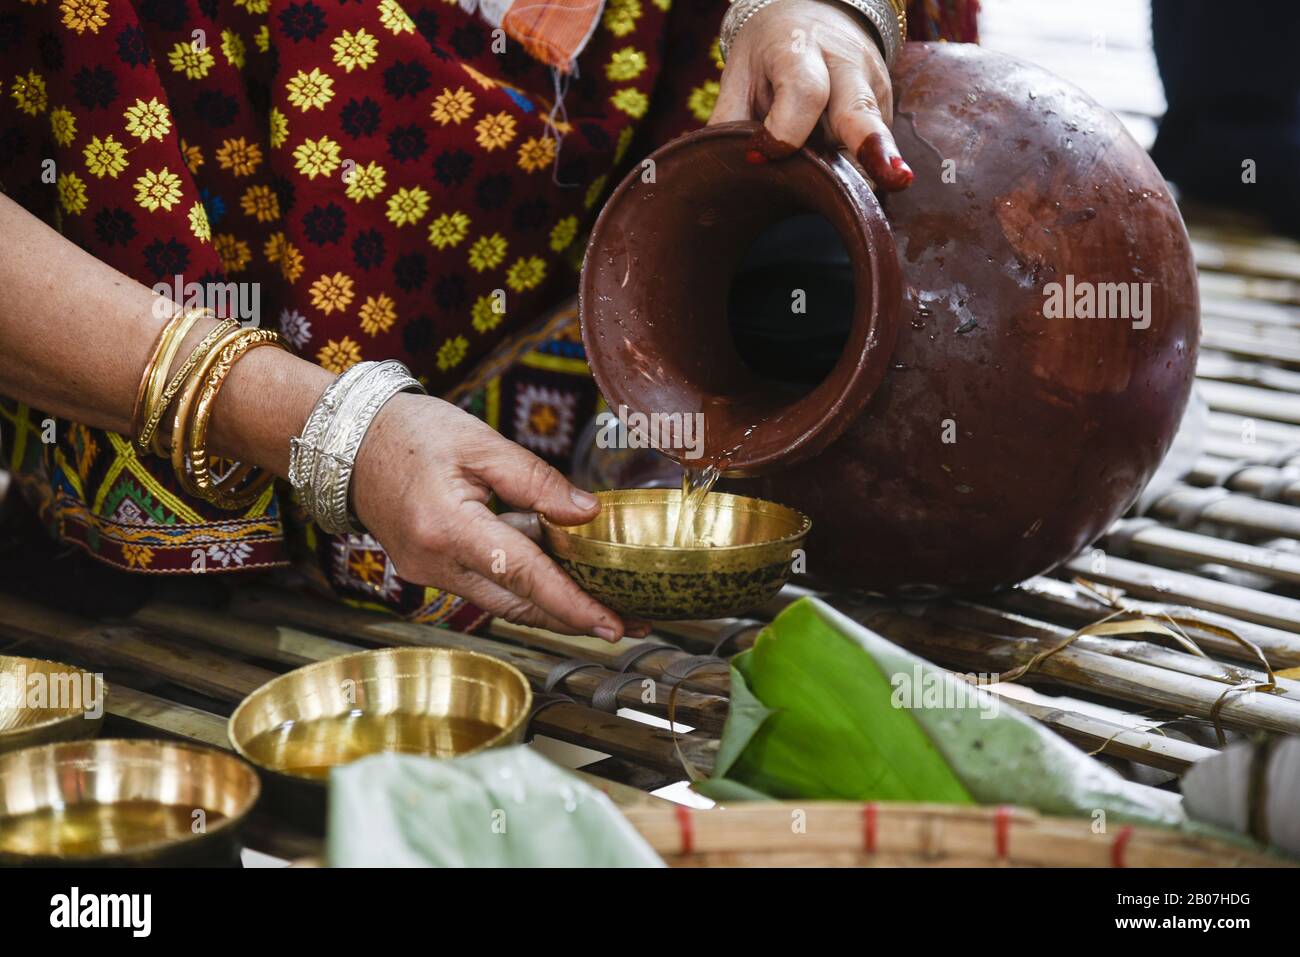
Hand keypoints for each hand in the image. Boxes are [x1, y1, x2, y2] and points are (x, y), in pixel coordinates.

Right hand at [351, 392, 645, 640]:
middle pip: (518, 604)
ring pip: (504, 600)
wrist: (346, 442)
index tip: (611, 625)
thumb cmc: (410, 433)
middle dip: (574, 618)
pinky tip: (559, 576)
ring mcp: (429, 573)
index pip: (524, 575)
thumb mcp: (480, 442)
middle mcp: (435, 564)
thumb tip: (588, 513)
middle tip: (627, 624)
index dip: (572, 604)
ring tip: (606, 606)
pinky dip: (523, 585)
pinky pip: (486, 585)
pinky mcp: (430, 571)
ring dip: (552, 606)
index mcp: (449, 528)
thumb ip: (536, 480)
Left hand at [710, 0, 912, 190]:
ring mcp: (872, 88)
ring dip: (880, 163)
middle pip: (859, 109)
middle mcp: (846, 66)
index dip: (785, 129)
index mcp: (800, 50)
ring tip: (895, 183)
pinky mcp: (884, 109)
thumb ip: (730, 120)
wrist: (815, 15)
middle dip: (872, 145)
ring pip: (876, 131)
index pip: (804, 91)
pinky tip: (847, 186)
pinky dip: (861, 170)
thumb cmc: (769, 53)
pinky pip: (873, 146)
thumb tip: (711, 171)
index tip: (758, 154)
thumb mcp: (741, 73)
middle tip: (892, 179)